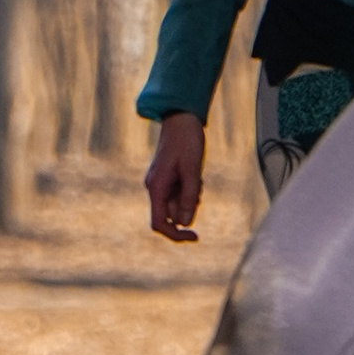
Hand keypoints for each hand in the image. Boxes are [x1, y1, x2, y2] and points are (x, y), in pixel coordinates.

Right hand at [145, 111, 206, 241]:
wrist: (182, 118)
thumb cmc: (187, 141)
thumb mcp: (193, 170)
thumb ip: (188, 197)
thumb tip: (184, 223)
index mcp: (156, 187)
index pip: (159, 223)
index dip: (175, 235)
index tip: (195, 236)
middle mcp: (155, 188)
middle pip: (171, 214)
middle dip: (188, 208)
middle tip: (199, 186)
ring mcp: (161, 183)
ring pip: (177, 204)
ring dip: (191, 198)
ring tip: (197, 176)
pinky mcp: (168, 178)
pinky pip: (179, 194)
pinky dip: (190, 190)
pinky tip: (195, 173)